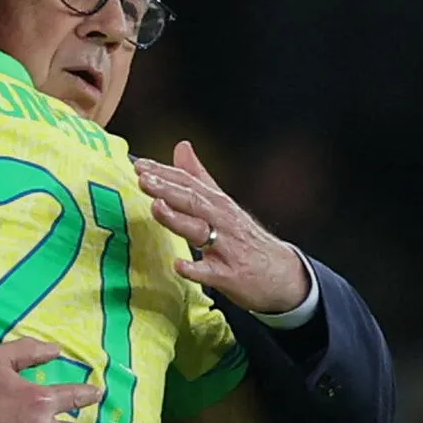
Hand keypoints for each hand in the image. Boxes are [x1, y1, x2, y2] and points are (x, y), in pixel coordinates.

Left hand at [135, 141, 309, 313]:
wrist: (283, 275)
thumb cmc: (244, 238)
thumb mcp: (223, 204)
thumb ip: (198, 176)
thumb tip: (181, 146)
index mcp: (218, 204)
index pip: (189, 183)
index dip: (164, 173)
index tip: (139, 165)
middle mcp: (223, 222)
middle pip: (194, 202)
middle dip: (168, 189)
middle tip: (143, 179)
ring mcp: (227, 249)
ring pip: (201, 231)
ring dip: (178, 219)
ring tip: (156, 207)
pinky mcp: (231, 276)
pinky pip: (211, 272)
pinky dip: (196, 269)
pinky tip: (179, 265)